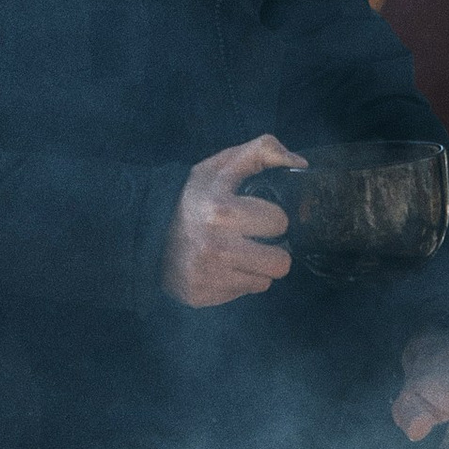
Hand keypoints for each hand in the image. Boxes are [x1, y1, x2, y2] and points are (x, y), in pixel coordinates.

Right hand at [164, 131, 303, 306]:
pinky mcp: (201, 296)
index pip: (280, 222)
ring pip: (266, 281)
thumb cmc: (194, 198)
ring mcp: (208, 275)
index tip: (256, 215)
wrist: (147, 231)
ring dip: (258, 267)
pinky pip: (244, 293)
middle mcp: (216, 247)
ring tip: (239, 253)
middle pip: (281, 262)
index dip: (272, 217)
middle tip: (253, 238)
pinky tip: (222, 267)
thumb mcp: (221, 166)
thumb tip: (301, 164)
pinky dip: (239, 281)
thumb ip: (262, 152)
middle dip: (271, 248)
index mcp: (221, 210)